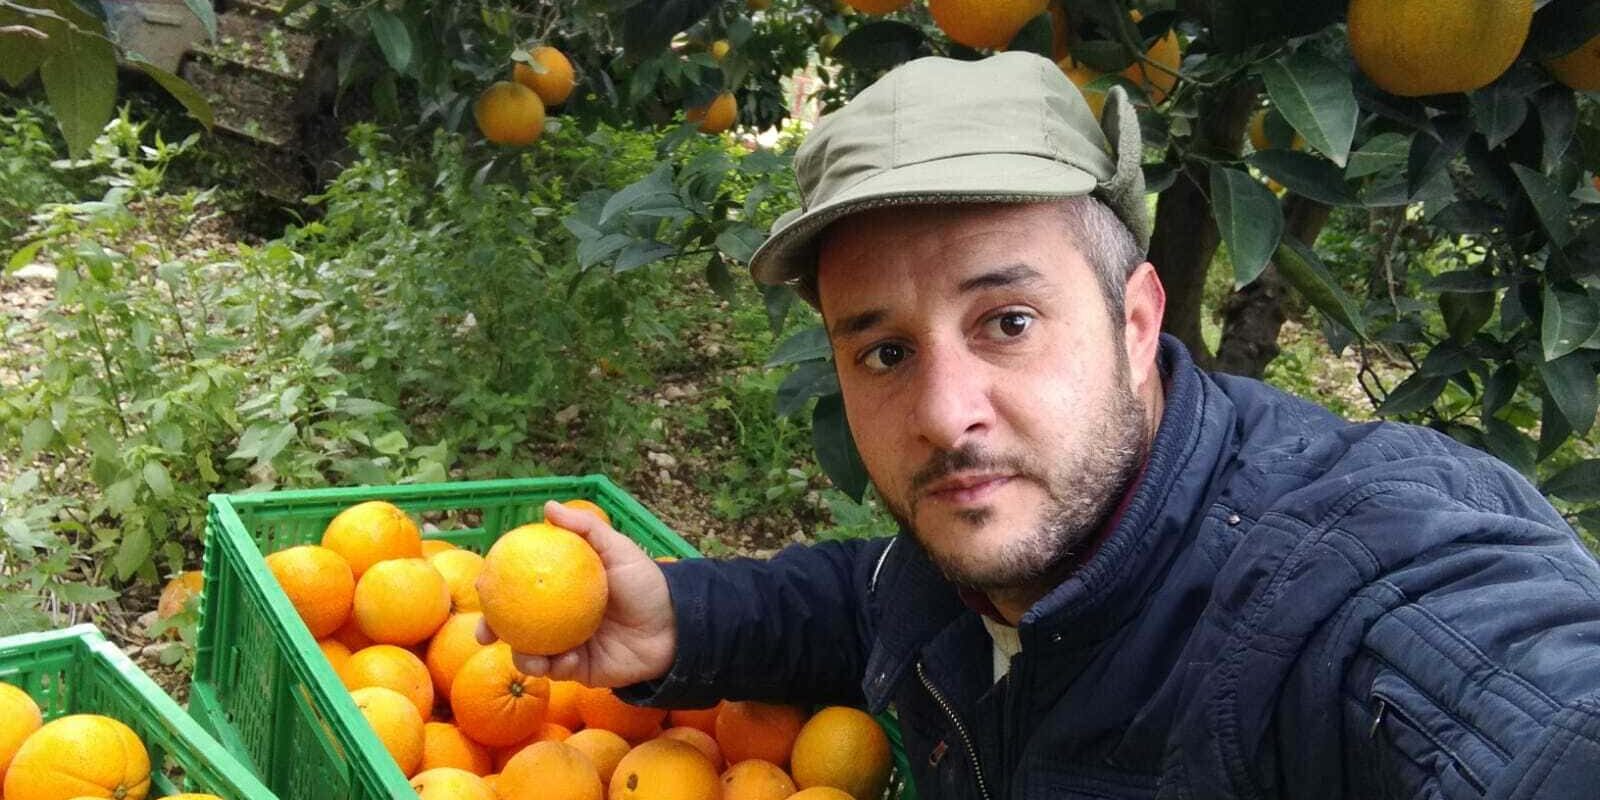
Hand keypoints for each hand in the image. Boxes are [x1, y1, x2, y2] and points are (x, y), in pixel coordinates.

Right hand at [476, 500, 676, 687]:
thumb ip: (586, 529)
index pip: (522, 586)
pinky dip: (552, 668)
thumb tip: (547, 506)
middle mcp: (559, 618)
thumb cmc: (647, 584)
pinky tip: (560, 661)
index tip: (482, 582)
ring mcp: (567, 645)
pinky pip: (557, 671)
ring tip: (526, 653)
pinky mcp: (580, 671)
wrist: (675, 627)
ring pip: (530, 654)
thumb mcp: (617, 550)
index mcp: (563, 589)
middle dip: (493, 630)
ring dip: (521, 656)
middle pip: (515, 624)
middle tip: (484, 631)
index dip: (496, 585)